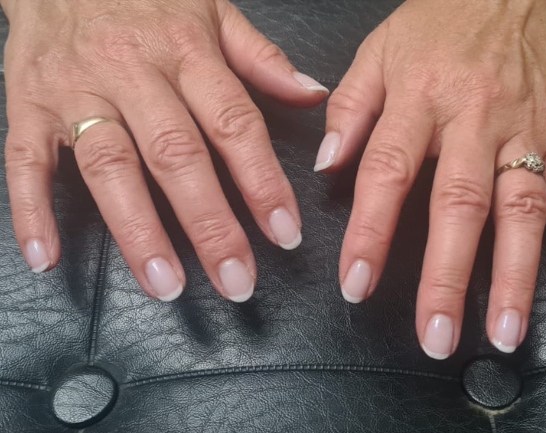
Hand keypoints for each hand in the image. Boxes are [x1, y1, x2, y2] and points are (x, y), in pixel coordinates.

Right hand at [3, 0, 327, 301]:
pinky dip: (31, 210)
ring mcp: (76, 90)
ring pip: (110, 166)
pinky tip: (46, 257)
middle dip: (209, 225)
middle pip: (176, 156)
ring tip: (167, 285)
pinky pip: (25, 160)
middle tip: (235, 281)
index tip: (285, 234)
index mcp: (186, 51)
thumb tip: (312, 94)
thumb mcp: (212, 10)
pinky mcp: (28, 105)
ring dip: (138, 231)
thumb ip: (261, 57)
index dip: (263, 182)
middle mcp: (133, 73)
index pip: (234, 124)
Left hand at [317, 0, 545, 357]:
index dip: (370, 233)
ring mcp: (525, 128)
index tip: (357, 284)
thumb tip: (325, 166)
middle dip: (446, 277)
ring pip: (521, 209)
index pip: (387, 174)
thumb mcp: (377, 54)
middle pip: (458, 206)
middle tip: (437, 335)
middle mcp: (473, 119)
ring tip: (502, 331)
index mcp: (419, 99)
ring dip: (513, 274)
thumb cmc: (437, 24)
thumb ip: (348, 112)